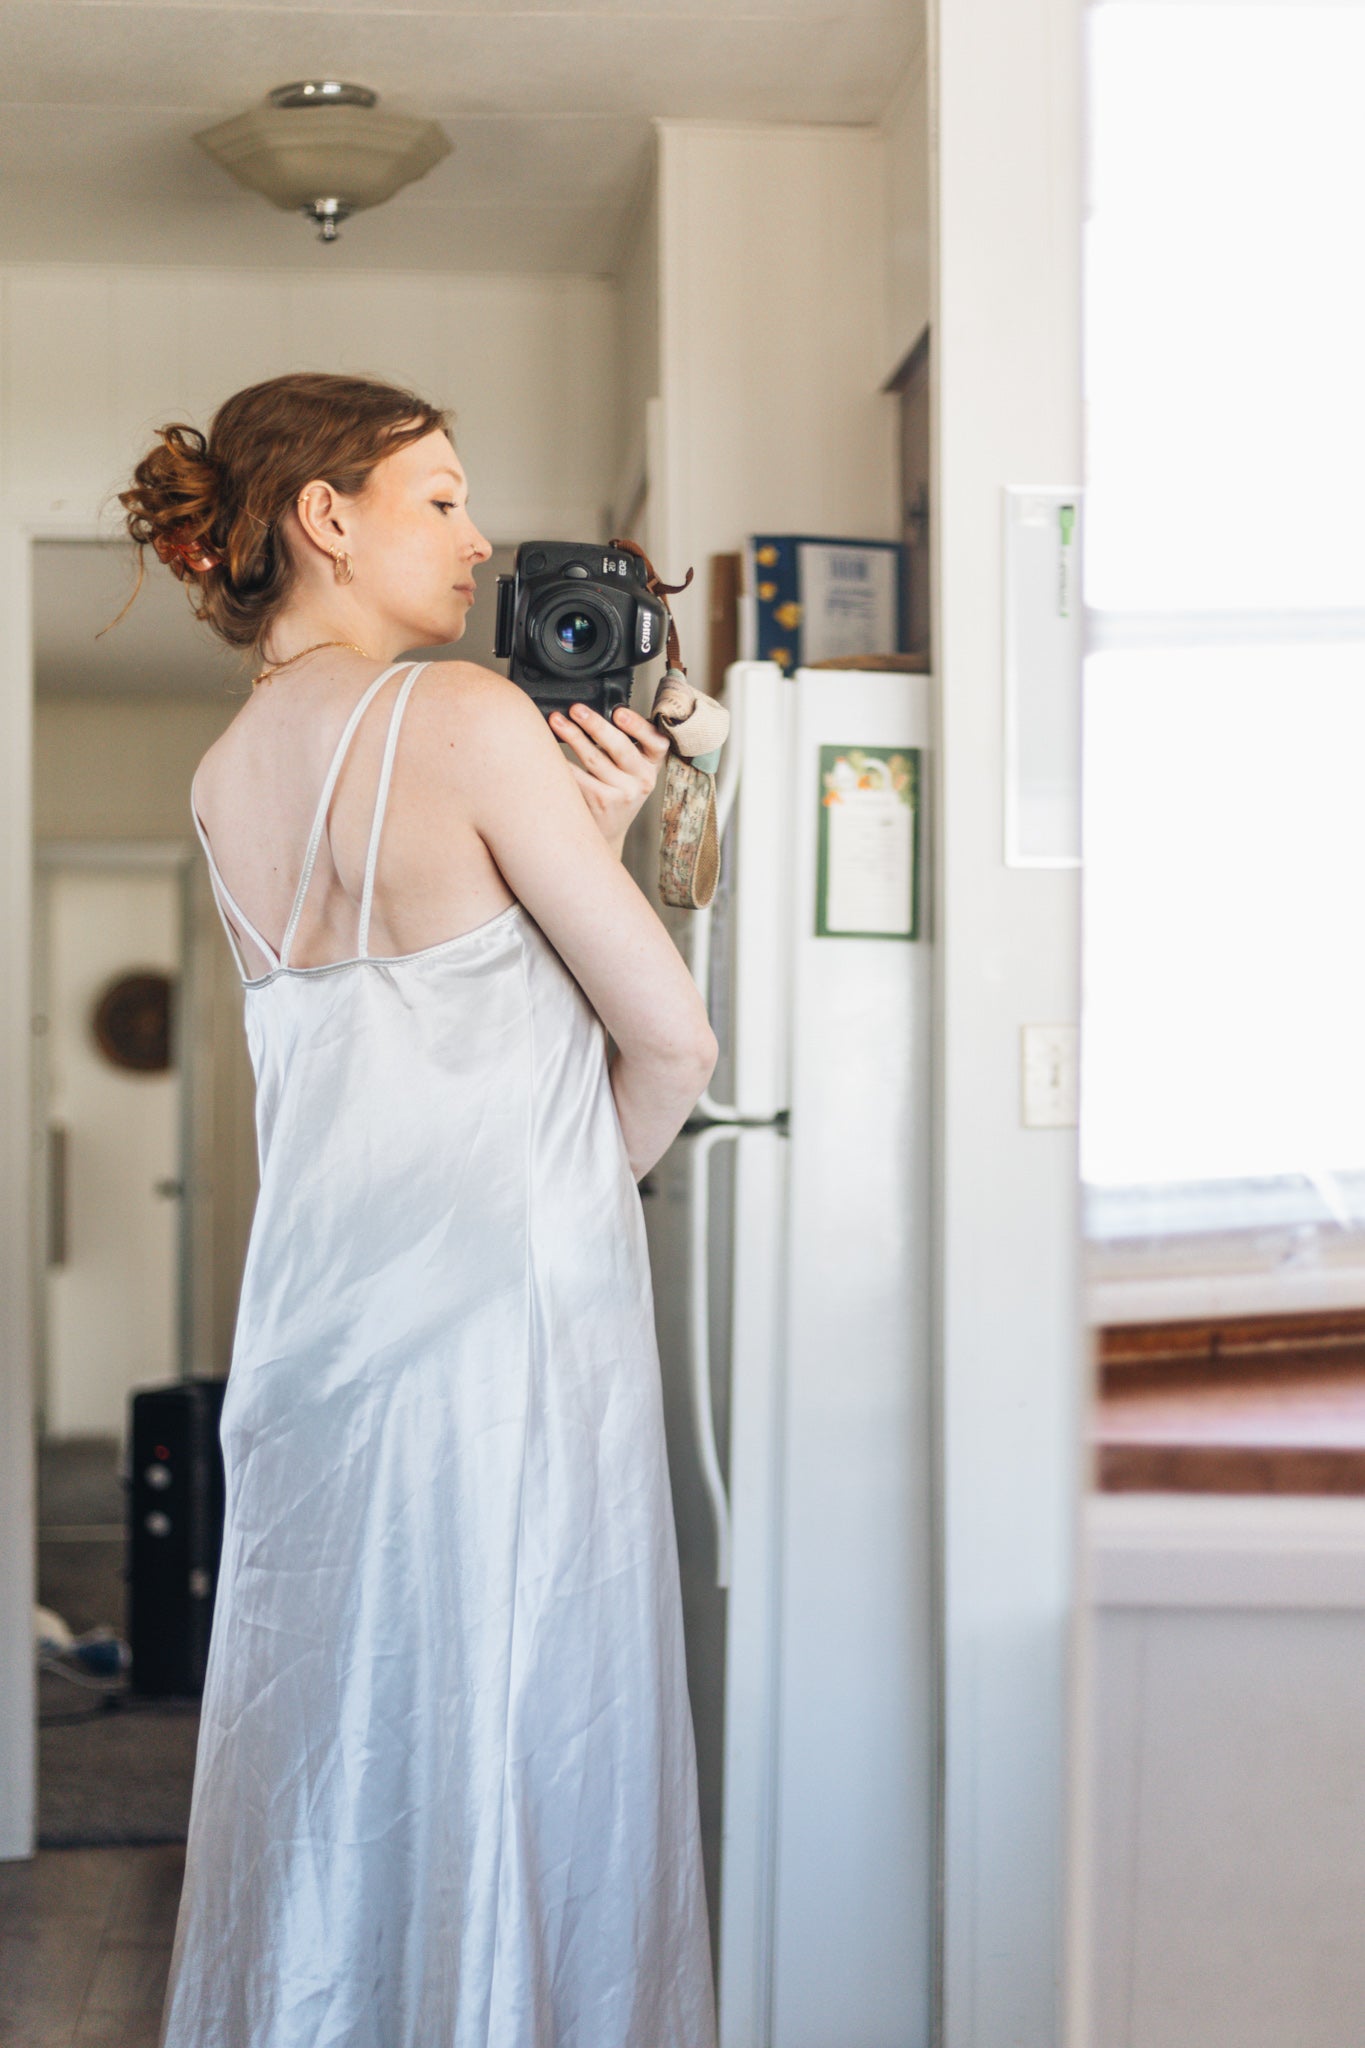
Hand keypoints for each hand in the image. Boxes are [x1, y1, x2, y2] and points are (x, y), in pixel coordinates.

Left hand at [548, 701, 671, 852]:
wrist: (609, 831)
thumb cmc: (617, 791)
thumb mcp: (632, 770)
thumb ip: (623, 746)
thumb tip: (590, 712)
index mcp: (652, 765)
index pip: (656, 742)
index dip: (638, 726)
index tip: (618, 712)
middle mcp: (642, 780)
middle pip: (619, 747)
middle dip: (595, 724)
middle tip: (576, 709)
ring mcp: (623, 794)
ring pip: (594, 759)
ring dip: (573, 736)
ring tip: (556, 721)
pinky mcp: (601, 803)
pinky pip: (577, 776)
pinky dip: (562, 761)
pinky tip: (549, 750)